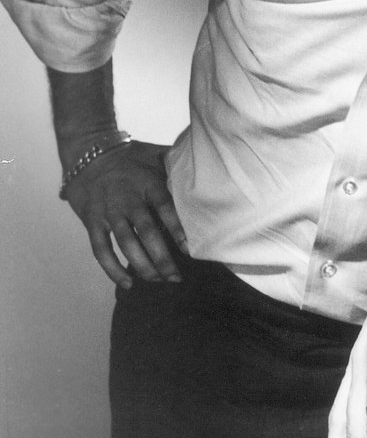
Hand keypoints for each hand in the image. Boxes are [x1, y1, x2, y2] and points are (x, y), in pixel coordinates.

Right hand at [63, 139, 186, 287]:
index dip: (177, 229)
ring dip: (142, 266)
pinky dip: (112, 269)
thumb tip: (206, 161)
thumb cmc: (130, 156)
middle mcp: (128, 199)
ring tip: (158, 280)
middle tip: (176, 277)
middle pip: (147, 232)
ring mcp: (109, 212)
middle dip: (162, 258)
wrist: (89, 154)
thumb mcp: (154, 154)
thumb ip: (176, 163)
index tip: (189, 249)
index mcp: (148, 183)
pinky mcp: (92, 222)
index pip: (165, 207)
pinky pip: (101, 250)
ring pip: (126, 244)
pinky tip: (127, 283)